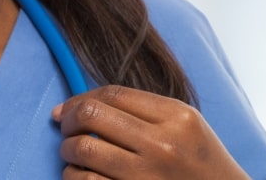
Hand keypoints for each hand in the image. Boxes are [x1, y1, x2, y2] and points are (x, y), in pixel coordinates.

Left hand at [53, 86, 249, 179]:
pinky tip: (80, 174)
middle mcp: (162, 144)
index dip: (81, 98)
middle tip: (65, 129)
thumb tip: (83, 104)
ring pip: (84, 150)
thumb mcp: (186, 124)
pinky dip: (74, 176)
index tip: (67, 109)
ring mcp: (148, 175)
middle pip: (92, 116)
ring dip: (67, 150)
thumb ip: (144, 109)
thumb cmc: (200, 162)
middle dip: (68, 121)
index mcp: (176, 116)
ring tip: (72, 154)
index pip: (113, 94)